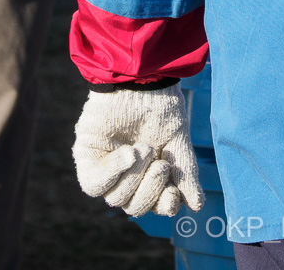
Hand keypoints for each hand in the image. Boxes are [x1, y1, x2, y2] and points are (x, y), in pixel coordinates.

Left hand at [73, 85, 203, 217]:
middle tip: (161, 164)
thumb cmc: (160, 104)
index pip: (154, 205)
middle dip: (150, 189)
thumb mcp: (177, 139)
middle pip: (133, 207)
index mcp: (149, 174)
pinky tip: (128, 154)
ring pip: (115, 199)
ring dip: (134, 176)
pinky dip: (112, 173)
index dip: (163, 206)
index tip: (172, 196)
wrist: (141, 76)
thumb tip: (196, 206)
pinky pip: (93, 184)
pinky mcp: (87, 156)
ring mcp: (105, 167)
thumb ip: (185, 172)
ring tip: (143, 148)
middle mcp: (126, 175)